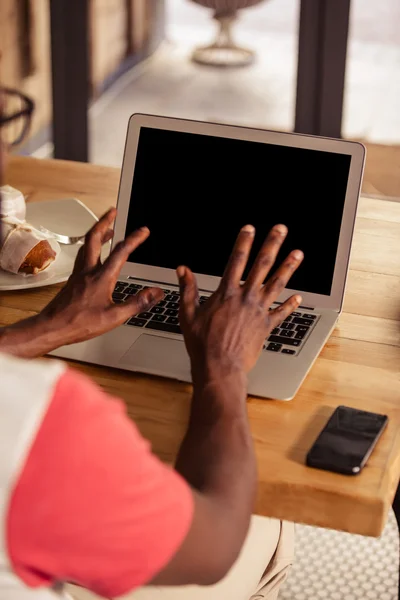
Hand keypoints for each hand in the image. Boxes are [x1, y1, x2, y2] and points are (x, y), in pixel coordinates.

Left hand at [39, 208, 162, 345]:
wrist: (53, 327)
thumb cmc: (80, 323)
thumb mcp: (114, 317)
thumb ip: (138, 303)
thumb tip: (156, 293)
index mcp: (101, 277)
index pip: (121, 252)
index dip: (134, 239)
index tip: (144, 230)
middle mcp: (88, 271)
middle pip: (95, 238)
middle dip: (105, 221)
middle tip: (113, 211)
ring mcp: (79, 274)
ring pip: (87, 245)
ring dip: (97, 232)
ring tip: (106, 227)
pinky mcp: (73, 280)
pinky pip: (82, 256)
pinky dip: (90, 247)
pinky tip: (93, 253)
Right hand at [177, 224, 302, 384]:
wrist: (220, 367)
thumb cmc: (202, 344)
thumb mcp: (188, 314)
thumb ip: (188, 289)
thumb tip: (182, 270)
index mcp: (226, 293)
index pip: (236, 261)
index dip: (243, 242)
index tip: (250, 228)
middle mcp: (245, 298)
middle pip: (262, 265)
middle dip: (272, 245)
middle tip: (281, 229)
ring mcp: (258, 312)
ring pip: (277, 284)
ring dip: (288, 267)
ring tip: (298, 253)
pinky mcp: (266, 327)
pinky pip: (281, 313)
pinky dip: (290, 305)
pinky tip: (299, 297)